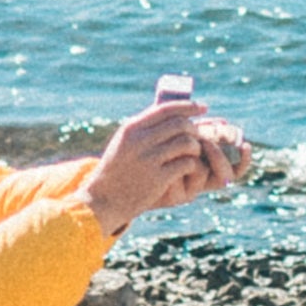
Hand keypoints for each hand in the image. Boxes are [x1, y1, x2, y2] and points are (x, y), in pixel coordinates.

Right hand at [81, 95, 239, 228]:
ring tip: (193, 154)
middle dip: (194, 129)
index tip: (203, 107)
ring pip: (187, 143)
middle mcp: (140, 141)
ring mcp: (149, 160)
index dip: (188, 106)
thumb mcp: (123, 143)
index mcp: (131, 128)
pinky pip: (186, 163)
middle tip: (198, 136)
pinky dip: (193, 164)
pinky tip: (189, 168)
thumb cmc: (116, 169)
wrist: (103, 200)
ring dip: (196, 147)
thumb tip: (171, 114)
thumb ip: (143, 129)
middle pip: (180, 124)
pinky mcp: (158, 179)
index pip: (165, 109)